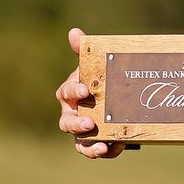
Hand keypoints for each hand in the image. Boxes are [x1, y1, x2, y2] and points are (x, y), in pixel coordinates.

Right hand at [56, 27, 126, 159]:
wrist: (116, 96)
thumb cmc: (98, 79)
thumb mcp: (94, 65)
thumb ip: (84, 51)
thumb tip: (74, 32)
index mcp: (71, 93)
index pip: (66, 92)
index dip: (74, 91)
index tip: (85, 90)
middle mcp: (72, 114)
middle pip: (67, 123)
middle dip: (77, 124)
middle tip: (90, 123)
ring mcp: (83, 131)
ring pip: (79, 142)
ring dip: (88, 146)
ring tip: (100, 147)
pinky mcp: (96, 142)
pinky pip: (97, 150)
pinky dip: (106, 151)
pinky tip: (117, 148)